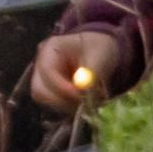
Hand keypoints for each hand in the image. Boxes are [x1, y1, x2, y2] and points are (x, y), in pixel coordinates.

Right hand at [30, 0, 152, 122]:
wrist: (112, 45)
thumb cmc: (106, 45)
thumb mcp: (102, 56)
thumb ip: (93, 73)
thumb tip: (83, 90)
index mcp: (50, 50)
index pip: (46, 78)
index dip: (64, 91)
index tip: (85, 98)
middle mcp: (43, 64)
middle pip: (41, 92)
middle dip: (63, 102)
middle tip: (88, 104)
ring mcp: (48, 77)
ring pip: (48, 101)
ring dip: (68, 106)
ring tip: (93, 100)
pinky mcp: (57, 87)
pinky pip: (58, 103)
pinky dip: (72, 106)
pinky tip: (90, 100)